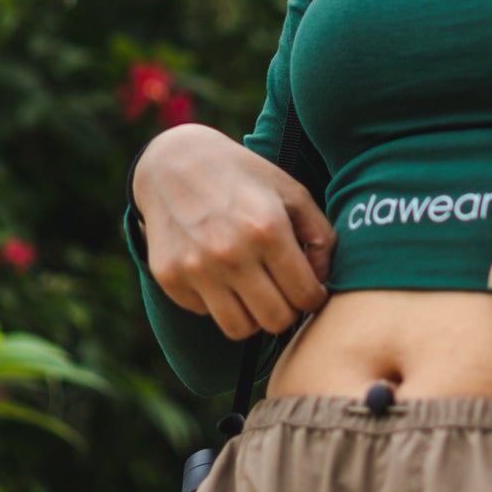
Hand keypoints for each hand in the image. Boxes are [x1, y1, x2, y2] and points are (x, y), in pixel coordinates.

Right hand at [132, 124, 333, 340]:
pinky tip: (219, 273)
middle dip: (287, 311)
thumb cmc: (243, 177)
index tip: (309, 289)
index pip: (305, 296)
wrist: (172, 162)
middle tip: (282, 292)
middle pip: (276, 321)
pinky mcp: (169, 277)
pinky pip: (206, 313)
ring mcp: (196, 267)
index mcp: (267, 228)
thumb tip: (322, 281)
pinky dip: (217, 301)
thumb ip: (321, 236)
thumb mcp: (291, 192)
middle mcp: (230, 252)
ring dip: (253, 315)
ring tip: (254, 290)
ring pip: (239, 329)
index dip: (314, 298)